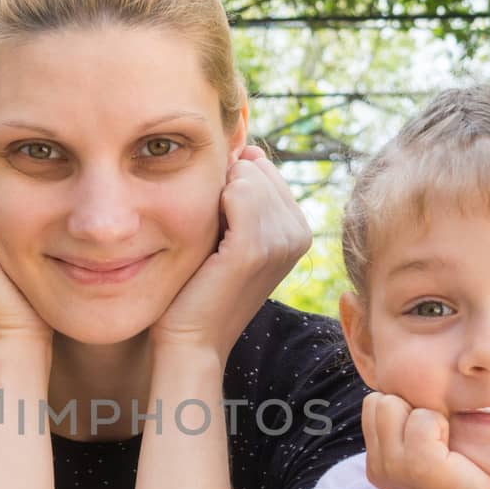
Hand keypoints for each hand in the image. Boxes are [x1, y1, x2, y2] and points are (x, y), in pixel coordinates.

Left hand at [151, 145, 310, 361]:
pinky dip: (214, 202)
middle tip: (208, 233)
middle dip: (223, 186)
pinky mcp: (256, 249)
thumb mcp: (229, 232)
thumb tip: (247, 151)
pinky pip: (238, 193)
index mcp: (298, 229)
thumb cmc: (200, 285)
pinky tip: (206, 232)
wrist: (189, 337)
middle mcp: (300, 234)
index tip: (215, 224)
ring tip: (207, 237)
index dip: (229, 184)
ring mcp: (282, 242)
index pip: (263, 170)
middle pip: (257, 170)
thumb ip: (243, 194)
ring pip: (247, 177)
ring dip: (215, 196)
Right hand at [362, 392, 489, 488]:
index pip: (372, 404)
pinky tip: (451, 448)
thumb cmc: (456, 477)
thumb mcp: (417, 454)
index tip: (424, 434)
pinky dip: (441, 425)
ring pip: (395, 405)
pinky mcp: (419, 463)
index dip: (400, 409)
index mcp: (376, 463)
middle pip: (378, 401)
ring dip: (425, 416)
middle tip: (434, 437)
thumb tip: (400, 390)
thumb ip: (402, 431)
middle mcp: (378, 465)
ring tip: (442, 443)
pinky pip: (423, 419)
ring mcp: (395, 465)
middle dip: (408, 407)